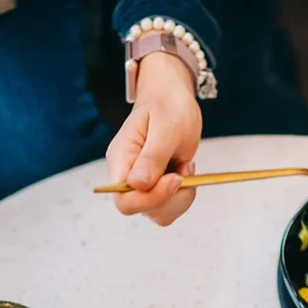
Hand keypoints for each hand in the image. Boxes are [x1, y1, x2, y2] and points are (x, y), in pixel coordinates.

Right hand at [107, 48, 201, 225]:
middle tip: (185, 169)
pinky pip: (168, 204)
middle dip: (170, 198)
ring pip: (157, 212)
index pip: (123, 199)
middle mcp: (127, 174)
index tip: (175, 178)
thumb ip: (152, 157)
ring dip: (179, 197)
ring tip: (185, 167)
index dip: (150, 199)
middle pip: (140, 209)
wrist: (171, 95)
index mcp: (121, 159)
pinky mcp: (155, 184)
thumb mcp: (166, 127)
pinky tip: (184, 169)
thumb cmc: (167, 104)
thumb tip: (136, 185)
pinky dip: (183, 194)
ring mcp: (141, 181)